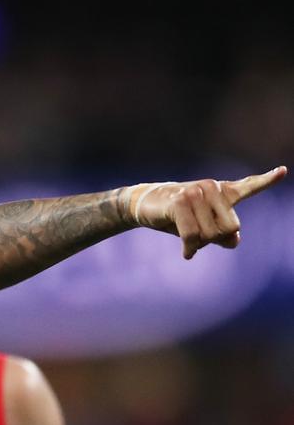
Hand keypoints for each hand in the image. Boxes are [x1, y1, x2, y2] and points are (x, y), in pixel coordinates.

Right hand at [126, 165, 287, 259]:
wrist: (145, 206)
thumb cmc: (176, 218)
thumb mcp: (203, 228)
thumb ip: (223, 235)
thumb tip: (235, 240)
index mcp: (222, 191)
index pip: (249, 186)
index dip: (267, 180)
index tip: (282, 171)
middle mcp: (213, 188)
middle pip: (229, 229)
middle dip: (215, 241)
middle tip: (199, 239)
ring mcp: (196, 193)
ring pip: (209, 235)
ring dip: (198, 246)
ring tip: (188, 241)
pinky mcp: (180, 202)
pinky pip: (192, 235)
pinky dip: (189, 248)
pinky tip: (186, 253)